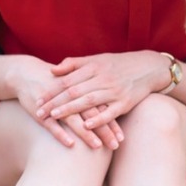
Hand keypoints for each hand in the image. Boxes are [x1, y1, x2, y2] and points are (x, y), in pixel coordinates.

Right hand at [5, 56, 121, 150]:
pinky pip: (52, 124)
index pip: (100, 107)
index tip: (122, 137)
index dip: (111, 122)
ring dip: (86, 134)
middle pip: (91, 115)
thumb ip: (90, 96)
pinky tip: (70, 144)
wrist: (26, 73)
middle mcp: (70, 97)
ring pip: (74, 120)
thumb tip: (108, 112)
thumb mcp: (73, 84)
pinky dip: (60, 133)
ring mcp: (55, 104)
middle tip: (115, 145)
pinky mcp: (41, 111)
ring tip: (97, 146)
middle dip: (104, 131)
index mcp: (81, 90)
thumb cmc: (54, 82)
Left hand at [35, 53, 152, 131]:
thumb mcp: (96, 59)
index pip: (67, 80)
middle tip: (39, 112)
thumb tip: (51, 70)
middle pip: (74, 91)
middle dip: (55, 102)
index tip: (37, 100)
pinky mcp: (125, 103)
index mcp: (93, 67)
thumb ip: (73, 64)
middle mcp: (102, 79)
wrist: (148, 67)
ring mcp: (114, 91)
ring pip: (89, 101)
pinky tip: (86, 125)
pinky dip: (98, 119)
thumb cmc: (118, 64)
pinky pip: (110, 113)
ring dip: (71, 109)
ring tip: (55, 117)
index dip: (51, 91)